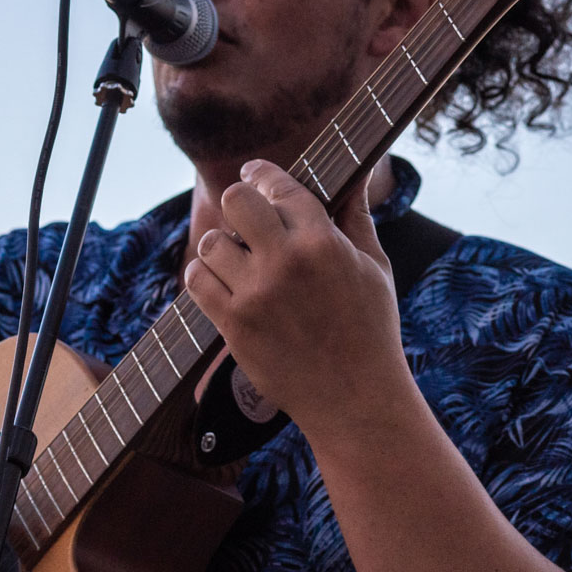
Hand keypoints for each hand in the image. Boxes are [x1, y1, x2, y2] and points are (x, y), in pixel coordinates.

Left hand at [182, 159, 407, 434]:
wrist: (356, 399)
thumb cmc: (371, 329)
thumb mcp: (375, 267)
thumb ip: (356, 216)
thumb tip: (358, 174)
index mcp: (323, 242)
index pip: (278, 186)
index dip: (261, 174)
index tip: (253, 173)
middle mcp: (285, 262)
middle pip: (235, 201)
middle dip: (238, 201)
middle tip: (241, 213)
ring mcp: (255, 295)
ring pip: (210, 242)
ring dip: (219, 244)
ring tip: (235, 255)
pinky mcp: (233, 325)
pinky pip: (196, 282)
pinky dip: (202, 275)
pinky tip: (218, 279)